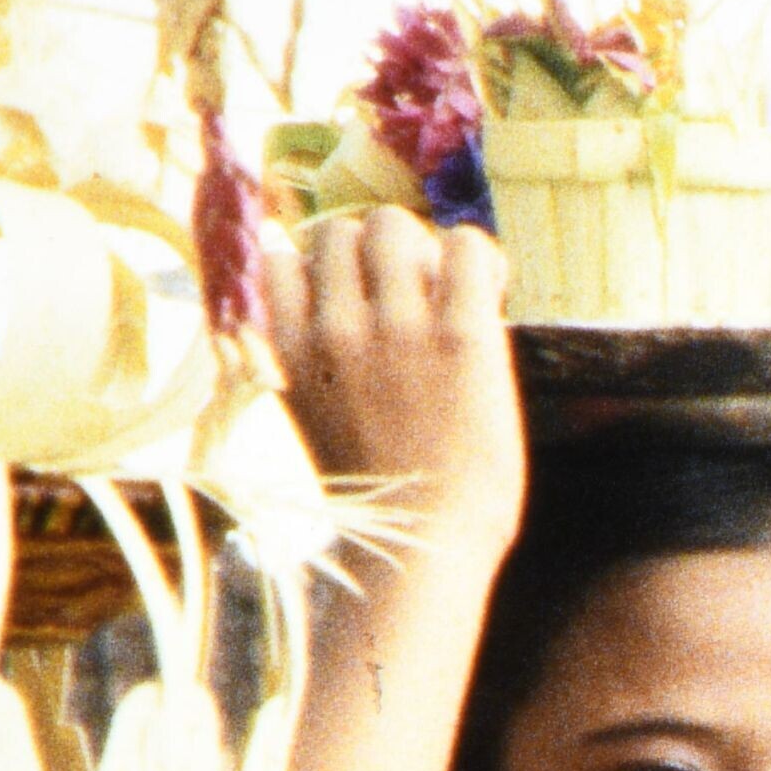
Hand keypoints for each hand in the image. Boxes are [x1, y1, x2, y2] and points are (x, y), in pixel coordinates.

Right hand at [281, 205, 526, 581]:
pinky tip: (490, 289)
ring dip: (424, 247)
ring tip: (452, 294)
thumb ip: (314, 361)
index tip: (357, 298)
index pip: (279, 258)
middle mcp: (333, 329)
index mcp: (289, 351)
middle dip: (378, 252)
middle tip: (416, 296)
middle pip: (339, 229)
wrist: (426, 547)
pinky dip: (478, 255)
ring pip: (393, 224)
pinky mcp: (461, 336)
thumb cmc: (384, 499)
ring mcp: (395, 328)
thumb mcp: (316, 420)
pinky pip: (465, 245)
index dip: (322, 267)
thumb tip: (336, 307)